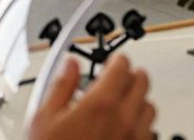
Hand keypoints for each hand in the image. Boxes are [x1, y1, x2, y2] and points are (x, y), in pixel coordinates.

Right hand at [29, 55, 154, 139]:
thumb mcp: (43, 118)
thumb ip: (61, 86)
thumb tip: (71, 66)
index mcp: (101, 104)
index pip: (123, 65)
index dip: (116, 60)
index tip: (111, 62)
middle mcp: (124, 120)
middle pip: (143, 82)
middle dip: (130, 76)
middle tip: (116, 80)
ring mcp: (135, 139)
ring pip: (150, 107)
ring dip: (138, 101)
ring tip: (120, 106)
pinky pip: (150, 133)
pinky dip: (141, 126)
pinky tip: (124, 130)